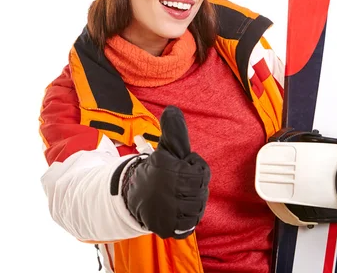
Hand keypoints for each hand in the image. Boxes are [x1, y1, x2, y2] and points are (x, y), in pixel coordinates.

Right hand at [122, 105, 210, 238]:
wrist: (135, 196)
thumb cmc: (158, 170)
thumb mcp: (166, 148)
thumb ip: (174, 131)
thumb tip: (172, 109)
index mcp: (168, 169)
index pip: (201, 172)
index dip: (195, 168)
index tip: (183, 167)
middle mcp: (167, 191)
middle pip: (201, 191)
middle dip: (194, 187)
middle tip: (180, 184)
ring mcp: (167, 211)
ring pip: (197, 208)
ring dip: (192, 203)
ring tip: (178, 197)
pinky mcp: (166, 227)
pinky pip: (189, 224)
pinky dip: (186, 219)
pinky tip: (177, 211)